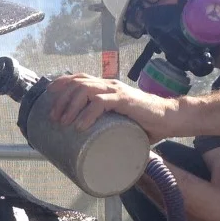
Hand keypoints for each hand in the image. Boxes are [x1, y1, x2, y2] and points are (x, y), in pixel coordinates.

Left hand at [42, 74, 182, 140]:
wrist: (170, 118)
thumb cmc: (146, 122)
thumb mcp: (120, 121)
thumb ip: (107, 125)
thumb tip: (90, 143)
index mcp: (107, 87)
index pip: (80, 77)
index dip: (62, 83)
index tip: (49, 94)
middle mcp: (110, 85)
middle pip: (77, 84)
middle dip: (61, 100)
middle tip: (54, 118)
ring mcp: (117, 91)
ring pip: (85, 91)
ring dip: (70, 106)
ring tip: (63, 122)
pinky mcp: (124, 101)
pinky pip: (100, 103)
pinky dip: (87, 114)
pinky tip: (80, 126)